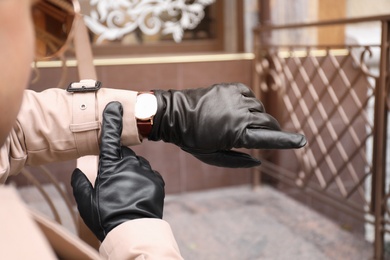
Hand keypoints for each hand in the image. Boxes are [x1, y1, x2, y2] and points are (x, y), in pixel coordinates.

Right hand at [71, 102, 164, 240]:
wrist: (132, 231)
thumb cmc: (106, 217)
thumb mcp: (85, 202)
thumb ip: (80, 182)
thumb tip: (79, 171)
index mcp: (111, 166)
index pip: (110, 139)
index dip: (112, 120)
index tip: (115, 106)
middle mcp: (130, 164)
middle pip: (122, 156)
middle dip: (117, 163)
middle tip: (112, 184)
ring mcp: (146, 172)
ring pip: (136, 165)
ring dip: (130, 173)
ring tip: (126, 194)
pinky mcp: (157, 180)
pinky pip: (148, 174)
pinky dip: (142, 180)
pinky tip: (137, 195)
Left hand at [149, 83, 305, 167]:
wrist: (173, 114)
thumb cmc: (191, 139)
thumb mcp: (213, 157)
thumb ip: (237, 162)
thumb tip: (259, 161)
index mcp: (237, 134)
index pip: (269, 138)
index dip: (287, 141)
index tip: (302, 140)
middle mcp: (240, 115)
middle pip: (268, 122)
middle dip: (272, 130)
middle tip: (267, 135)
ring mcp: (235, 99)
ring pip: (259, 109)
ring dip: (257, 117)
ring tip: (242, 123)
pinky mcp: (230, 87)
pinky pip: (250, 95)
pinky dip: (249, 103)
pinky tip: (239, 109)